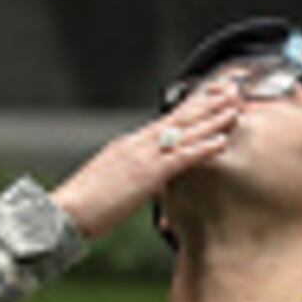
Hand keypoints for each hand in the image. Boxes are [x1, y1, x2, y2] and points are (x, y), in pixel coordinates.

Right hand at [49, 79, 242, 239]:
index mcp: (129, 144)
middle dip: (208, 103)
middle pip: (179, 118)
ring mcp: (142, 157)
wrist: (65, 212)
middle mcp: (137, 143)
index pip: (167, 121)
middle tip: (233, 90)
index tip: (212, 95)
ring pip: (185, 133)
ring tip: (236, 108)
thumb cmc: (85, 205)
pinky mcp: (146, 175)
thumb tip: (149, 178)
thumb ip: (133, 174)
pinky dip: (202, 148)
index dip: (192, 106)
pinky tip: (221, 141)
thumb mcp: (112, 182)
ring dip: (213, 120)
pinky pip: (180, 159)